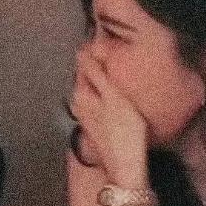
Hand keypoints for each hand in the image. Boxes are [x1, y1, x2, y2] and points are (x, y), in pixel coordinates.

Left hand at [70, 49, 148, 186]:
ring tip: (119, 67)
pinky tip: (117, 91)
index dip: (94, 50)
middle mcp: (78, 103)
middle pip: (87, 75)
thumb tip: (82, 50)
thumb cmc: (124, 129)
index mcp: (80, 92)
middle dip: (97, 63)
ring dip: (102, 78)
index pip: (83, 62)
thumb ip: (97, 74)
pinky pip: (98, 99)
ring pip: (93, 87)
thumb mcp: (113, 96)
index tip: (107, 41)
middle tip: (115, 51)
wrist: (127, 164)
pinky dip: (105, 91)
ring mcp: (86, 114)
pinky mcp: (96, 123)